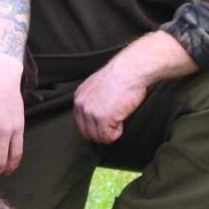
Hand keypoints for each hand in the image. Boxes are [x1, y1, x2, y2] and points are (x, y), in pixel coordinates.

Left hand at [72, 32, 194, 143]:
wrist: (129, 70)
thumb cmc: (120, 76)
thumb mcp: (98, 87)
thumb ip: (93, 101)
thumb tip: (97, 115)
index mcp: (79, 97)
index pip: (81, 124)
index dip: (96, 127)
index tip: (107, 122)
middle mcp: (81, 105)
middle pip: (88, 133)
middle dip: (102, 132)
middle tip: (115, 121)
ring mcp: (91, 112)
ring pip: (98, 137)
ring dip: (111, 131)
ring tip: (119, 117)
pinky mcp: (102, 118)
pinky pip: (108, 137)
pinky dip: (117, 132)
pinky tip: (122, 119)